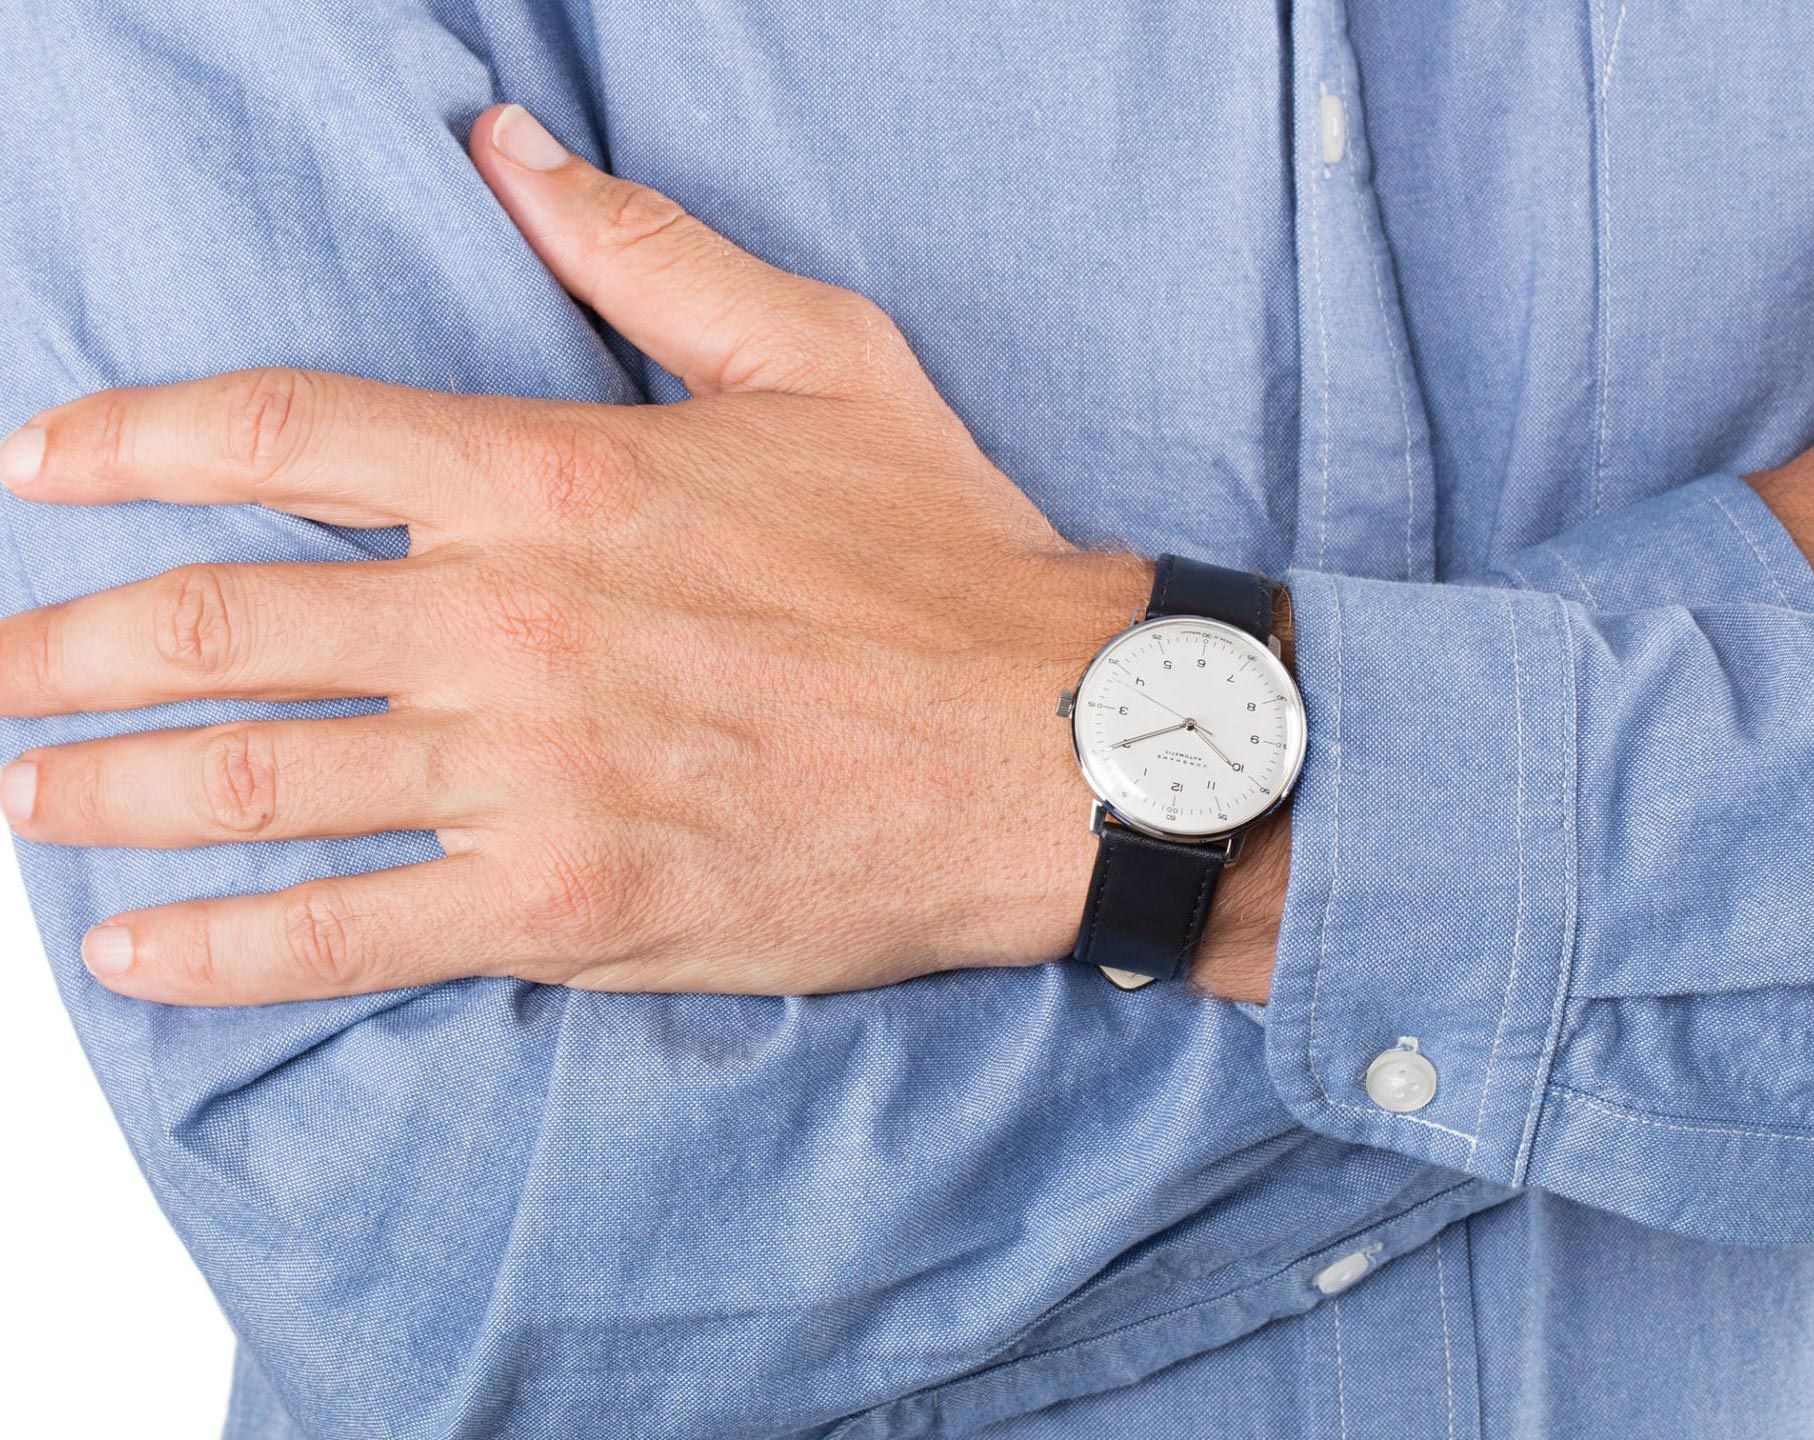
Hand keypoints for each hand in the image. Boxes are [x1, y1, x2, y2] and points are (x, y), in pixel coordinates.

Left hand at [0, 103, 1169, 1005]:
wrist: (1057, 749)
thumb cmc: (941, 559)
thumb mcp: (819, 359)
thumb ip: (643, 252)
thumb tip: (503, 150)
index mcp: (558, 475)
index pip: (282, 435)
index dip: (126, 441)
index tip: (32, 464)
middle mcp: (515, 620)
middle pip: (220, 620)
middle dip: (65, 643)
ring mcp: (532, 773)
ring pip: (255, 780)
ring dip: (106, 788)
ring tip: (24, 793)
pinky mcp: (569, 907)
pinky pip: (349, 935)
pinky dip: (221, 951)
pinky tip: (130, 954)